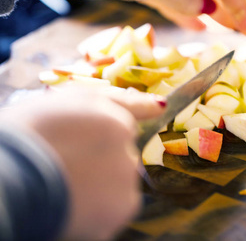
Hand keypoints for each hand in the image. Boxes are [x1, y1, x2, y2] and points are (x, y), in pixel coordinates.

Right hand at [1, 88, 165, 239]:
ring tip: (63, 188)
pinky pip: (112, 212)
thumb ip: (123, 101)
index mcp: (118, 125)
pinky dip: (96, 214)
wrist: (8, 177)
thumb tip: (162, 106)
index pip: (122, 131)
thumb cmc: (31, 133)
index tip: (74, 145)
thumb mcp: (74, 100)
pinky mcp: (119, 214)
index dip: (94, 139)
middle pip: (120, 161)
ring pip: (117, 187)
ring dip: (99, 190)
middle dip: (99, 165)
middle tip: (62, 167)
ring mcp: (126, 186)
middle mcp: (130, 155)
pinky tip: (71, 207)